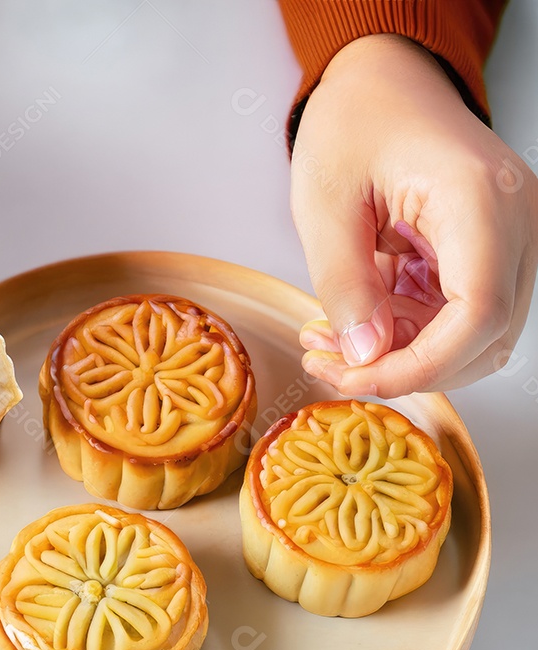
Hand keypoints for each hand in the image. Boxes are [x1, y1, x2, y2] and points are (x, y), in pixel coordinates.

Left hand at [290, 34, 537, 396]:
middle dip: (403, 368)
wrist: (383, 82)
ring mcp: (511, 239)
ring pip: (475, 339)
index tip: (355, 376)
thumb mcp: (325, 204)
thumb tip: (365, 358)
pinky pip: (460, 319)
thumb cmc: (355, 122)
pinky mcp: (492, 254)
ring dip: (403, 355)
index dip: (419, 366)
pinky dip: (410, 333)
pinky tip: (360, 319)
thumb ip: (345, 285)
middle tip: (327, 361)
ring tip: (331, 337)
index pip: (478, 313)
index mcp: (480, 197)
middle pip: (484, 339)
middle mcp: (516, 221)